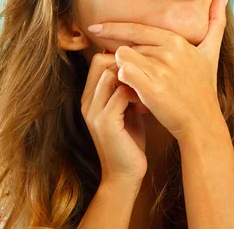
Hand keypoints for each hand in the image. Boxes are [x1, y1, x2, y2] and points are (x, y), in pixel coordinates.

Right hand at [80, 52, 149, 185]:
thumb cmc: (129, 141)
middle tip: (145, 79)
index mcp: (90, 96)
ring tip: (146, 93)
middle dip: (127, 65)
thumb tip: (139, 65)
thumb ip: (125, 89)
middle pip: (102, 62)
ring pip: (111, 75)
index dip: (121, 58)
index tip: (141, 68)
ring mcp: (94, 111)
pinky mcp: (105, 122)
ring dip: (134, 79)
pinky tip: (145, 106)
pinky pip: (121, 94)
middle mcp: (87, 101)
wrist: (124, 175)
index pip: (99, 59)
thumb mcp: (125, 110)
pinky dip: (137, 94)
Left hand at [87, 0, 229, 142]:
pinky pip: (122, 73)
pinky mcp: (152, 88)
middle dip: (122, 57)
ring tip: (133, 82)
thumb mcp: (211, 52)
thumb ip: (216, 21)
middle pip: (128, 44)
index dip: (114, 28)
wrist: (202, 122)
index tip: (95, 28)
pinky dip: (121, 80)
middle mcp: (169, 51)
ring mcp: (160, 69)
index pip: (138, 28)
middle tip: (127, 72)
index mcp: (178, 40)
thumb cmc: (203, 88)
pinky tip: (130, 89)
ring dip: (121, 68)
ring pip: (122, 57)